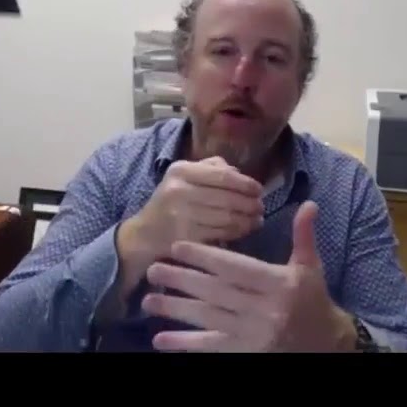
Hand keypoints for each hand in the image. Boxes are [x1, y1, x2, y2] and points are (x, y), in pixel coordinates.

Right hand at [127, 156, 264, 260]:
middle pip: (228, 198)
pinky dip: (238, 232)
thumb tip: (241, 174)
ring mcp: (181, 216)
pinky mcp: (185, 238)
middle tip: (261, 207)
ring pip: (227, 218)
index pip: (223, 176)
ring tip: (257, 219)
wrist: (145, 233)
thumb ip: (213, 168)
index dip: (246, 184)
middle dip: (251, 204)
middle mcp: (179, 191)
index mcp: (181, 171)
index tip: (259, 190)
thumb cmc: (172, 201)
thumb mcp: (185, 176)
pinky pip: (221, 234)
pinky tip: (245, 230)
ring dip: (248, 220)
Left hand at [142, 200, 358, 351]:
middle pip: (215, 292)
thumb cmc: (312, 298)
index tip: (177, 247)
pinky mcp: (245, 351)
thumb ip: (304, 236)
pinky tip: (160, 339)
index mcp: (279, 284)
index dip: (205, 256)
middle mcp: (265, 309)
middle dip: (182, 279)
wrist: (323, 341)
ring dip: (175, 309)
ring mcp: (253, 333)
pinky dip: (184, 344)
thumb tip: (308, 203)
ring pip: (208, 318)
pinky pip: (211, 346)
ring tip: (148, 299)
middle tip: (153, 268)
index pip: (235, 267)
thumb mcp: (310, 266)